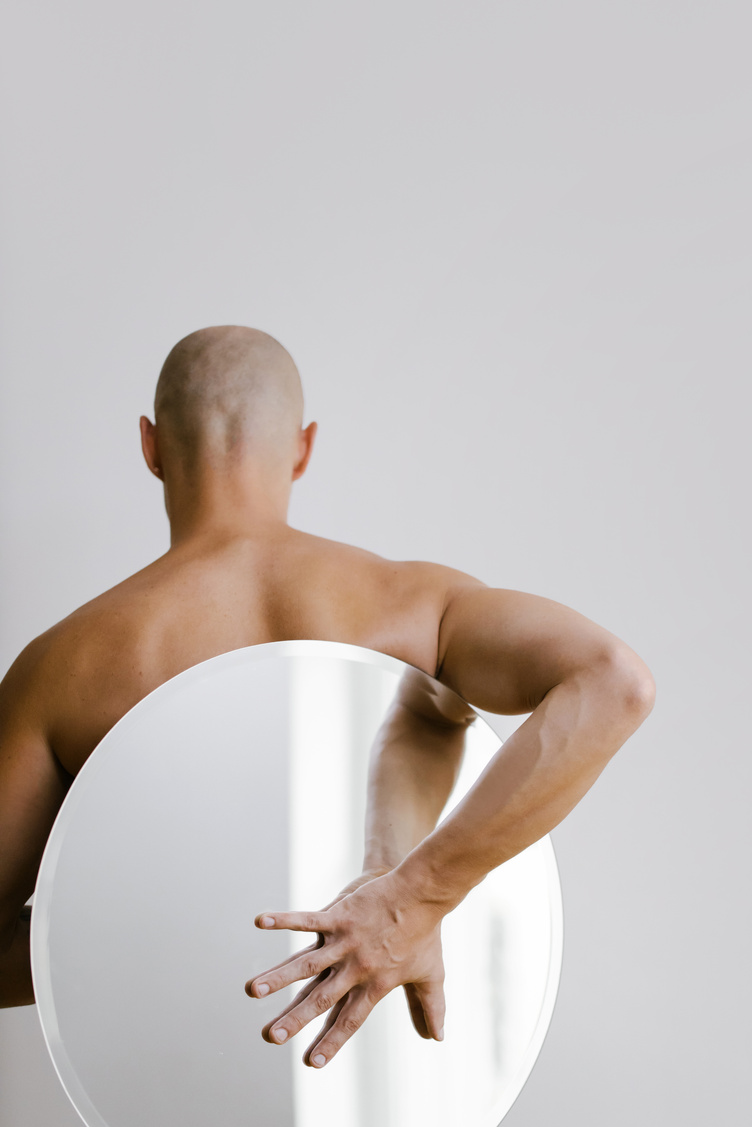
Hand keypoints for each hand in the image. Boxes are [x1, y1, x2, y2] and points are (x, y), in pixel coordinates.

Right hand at [245, 868, 445, 1067]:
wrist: (422, 893)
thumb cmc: (426, 934)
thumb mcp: (431, 975)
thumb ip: (430, 1008)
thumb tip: (436, 1037)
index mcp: (375, 985)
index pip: (349, 1020)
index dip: (331, 1042)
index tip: (311, 1062)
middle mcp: (356, 967)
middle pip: (321, 999)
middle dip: (294, 1019)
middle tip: (270, 1036)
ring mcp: (345, 941)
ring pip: (307, 964)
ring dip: (278, 976)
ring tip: (253, 989)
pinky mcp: (339, 915)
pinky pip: (306, 919)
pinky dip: (283, 920)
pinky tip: (259, 921)